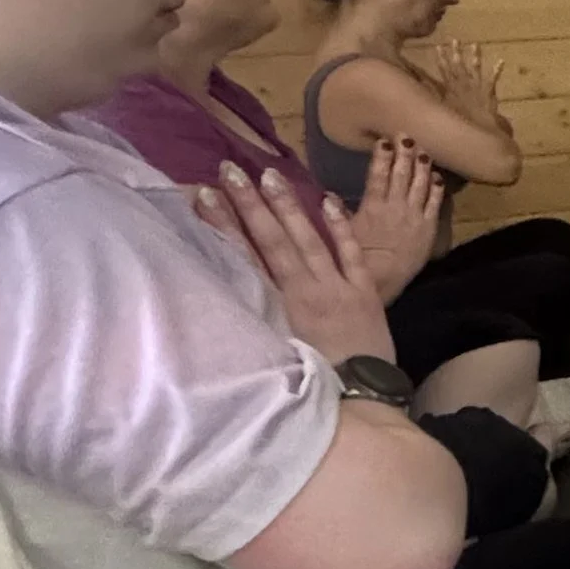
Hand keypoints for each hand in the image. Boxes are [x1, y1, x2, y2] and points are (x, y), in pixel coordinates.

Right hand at [195, 163, 395, 367]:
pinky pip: (351, 252)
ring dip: (289, 206)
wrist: (360, 398)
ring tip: (269, 175)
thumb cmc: (312, 383)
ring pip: (308, 240)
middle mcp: (303, 291)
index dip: (223, 225)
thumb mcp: (273, 353)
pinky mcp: (365, 291)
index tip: (204, 197)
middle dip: (249, 204)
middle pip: (272, 240)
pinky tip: (328, 200)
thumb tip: (224, 298)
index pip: (244, 257)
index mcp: (275, 308)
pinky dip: (340, 227)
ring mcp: (336, 288)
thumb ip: (253, 322)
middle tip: (229, 170)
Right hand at [349, 136, 441, 298]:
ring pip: (420, 184)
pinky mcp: (429, 228)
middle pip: (401, 174)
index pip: (377, 174)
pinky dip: (437, 188)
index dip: (382, 156)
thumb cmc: (356, 257)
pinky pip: (435, 203)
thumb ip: (338, 212)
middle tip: (407, 135)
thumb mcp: (343, 232)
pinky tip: (439, 177)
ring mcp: (414, 216)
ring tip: (424, 151)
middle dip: (404, 153)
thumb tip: (327, 196)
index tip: (384, 140)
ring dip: (422, 166)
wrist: (381, 280)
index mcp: (372, 205)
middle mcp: (395, 206)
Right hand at [430, 38, 503, 125]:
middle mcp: (463, 86)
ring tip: (476, 44)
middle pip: (458, 66)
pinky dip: (497, 70)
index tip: (438, 46)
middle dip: (456, 52)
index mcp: (451, 90)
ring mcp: (476, 88)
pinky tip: (501, 61)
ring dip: (475, 56)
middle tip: (455, 39)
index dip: (441, 59)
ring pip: (475, 69)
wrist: (475, 131)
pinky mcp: (488, 92)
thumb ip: (437, 101)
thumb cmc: (460, 123)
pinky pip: (493, 79)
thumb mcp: (444, 111)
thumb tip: (426, 92)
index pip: (444, 71)